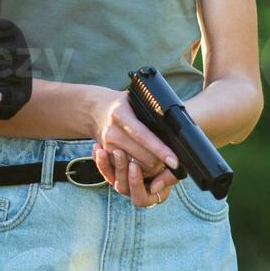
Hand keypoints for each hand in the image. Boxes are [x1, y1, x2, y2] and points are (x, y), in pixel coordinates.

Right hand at [89, 90, 178, 204]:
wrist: (95, 110)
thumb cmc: (122, 104)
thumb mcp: (135, 100)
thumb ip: (150, 110)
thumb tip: (174, 124)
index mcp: (120, 114)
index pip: (144, 136)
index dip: (160, 150)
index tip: (175, 161)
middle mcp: (112, 132)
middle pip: (143, 157)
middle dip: (160, 162)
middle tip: (172, 160)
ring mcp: (107, 146)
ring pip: (137, 168)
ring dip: (151, 168)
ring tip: (160, 162)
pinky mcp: (106, 156)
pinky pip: (128, 170)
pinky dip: (140, 170)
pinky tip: (146, 163)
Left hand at [94, 148, 178, 208]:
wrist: (149, 145)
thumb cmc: (166, 159)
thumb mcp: (171, 167)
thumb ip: (169, 177)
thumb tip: (154, 187)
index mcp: (151, 195)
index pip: (141, 199)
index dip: (136, 184)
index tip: (134, 166)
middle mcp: (135, 191)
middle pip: (123, 188)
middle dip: (121, 170)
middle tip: (120, 153)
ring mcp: (123, 183)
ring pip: (113, 179)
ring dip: (110, 164)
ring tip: (111, 148)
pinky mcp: (112, 174)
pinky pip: (103, 170)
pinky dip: (100, 160)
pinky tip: (97, 148)